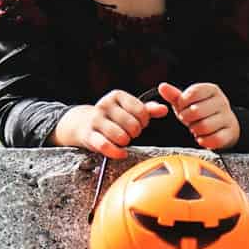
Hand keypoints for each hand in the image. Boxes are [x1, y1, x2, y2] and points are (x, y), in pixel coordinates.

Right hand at [53, 90, 168, 159]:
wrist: (83, 123)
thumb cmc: (113, 117)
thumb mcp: (129, 109)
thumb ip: (148, 109)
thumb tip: (164, 109)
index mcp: (117, 95)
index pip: (141, 111)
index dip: (144, 121)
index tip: (140, 123)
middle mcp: (105, 105)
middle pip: (133, 125)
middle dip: (135, 132)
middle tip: (130, 133)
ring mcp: (95, 120)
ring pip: (121, 136)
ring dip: (125, 142)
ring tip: (123, 139)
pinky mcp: (89, 135)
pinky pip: (106, 146)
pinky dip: (116, 152)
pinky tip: (121, 153)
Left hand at [157, 82, 238, 150]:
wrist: (222, 126)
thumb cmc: (201, 111)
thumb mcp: (187, 102)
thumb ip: (174, 95)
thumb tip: (162, 87)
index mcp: (211, 90)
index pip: (193, 92)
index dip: (183, 102)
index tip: (183, 107)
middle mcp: (222, 101)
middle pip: (196, 111)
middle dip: (187, 118)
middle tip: (188, 120)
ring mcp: (228, 117)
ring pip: (204, 126)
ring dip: (195, 130)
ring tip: (196, 128)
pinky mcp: (230, 133)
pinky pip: (215, 139)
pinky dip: (204, 141)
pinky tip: (202, 137)